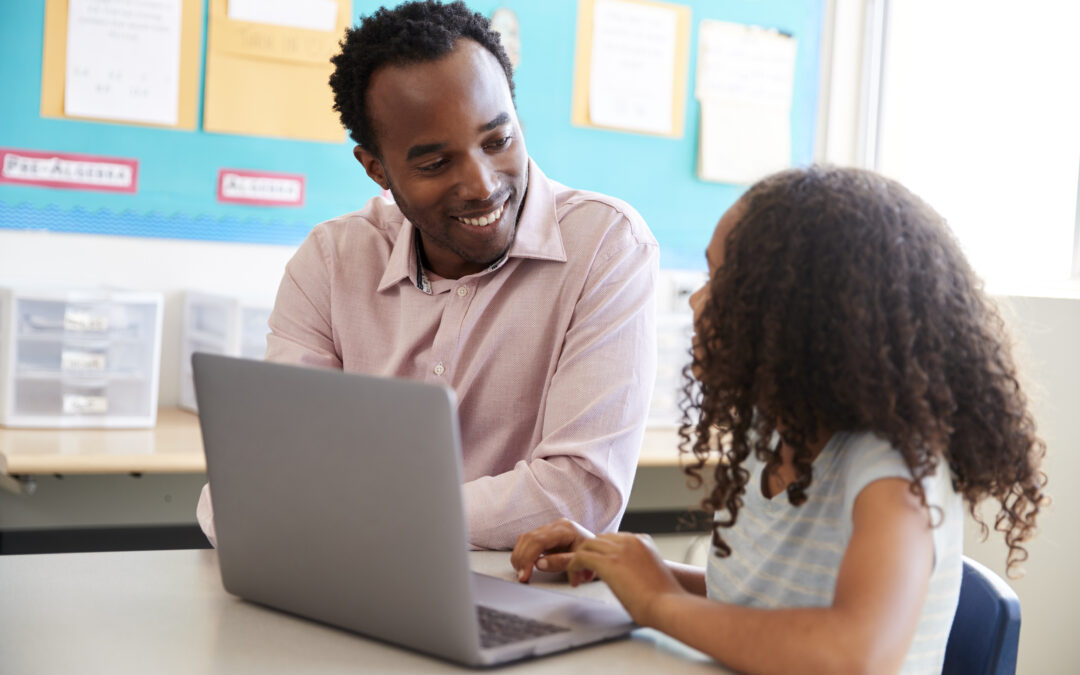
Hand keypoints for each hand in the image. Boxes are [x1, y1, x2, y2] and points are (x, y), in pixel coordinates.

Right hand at [511, 518, 595, 583]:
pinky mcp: (546, 534)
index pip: (539, 541)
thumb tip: (539, 564)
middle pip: (529, 538)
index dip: (528, 558)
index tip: (524, 574)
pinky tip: (523, 565)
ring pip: (525, 538)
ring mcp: (550, 528)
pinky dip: (522, 553)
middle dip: (521, 559)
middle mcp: (556, 525)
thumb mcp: (582, 560)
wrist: (600, 549)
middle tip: (521, 576)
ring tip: (521, 572)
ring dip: (519, 556)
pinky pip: (528, 541)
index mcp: (565, 529)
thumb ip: (562, 562)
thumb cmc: (593, 554)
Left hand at [568, 532, 685, 626]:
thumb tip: (625, 578)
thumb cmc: (664, 598)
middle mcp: (631, 540)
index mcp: (643, 541)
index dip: (603, 552)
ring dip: (580, 559)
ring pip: (587, 544)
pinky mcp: (608, 562)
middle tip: (586, 573)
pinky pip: (581, 556)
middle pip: (599, 538)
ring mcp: (619, 549)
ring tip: (579, 577)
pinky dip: (574, 566)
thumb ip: (637, 567)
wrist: (668, 605)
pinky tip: (575, 579)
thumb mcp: (650, 573)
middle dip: (591, 553)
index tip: (598, 567)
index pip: (614, 538)